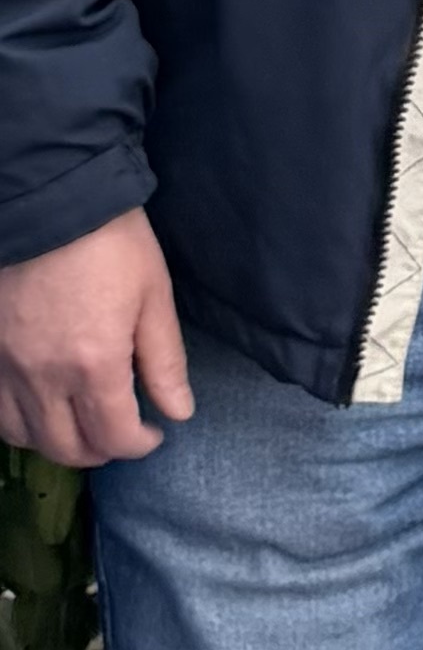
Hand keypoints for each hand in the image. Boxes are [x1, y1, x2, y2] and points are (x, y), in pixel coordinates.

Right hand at [0, 211, 193, 463]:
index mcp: (93, 365)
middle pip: (68, 448)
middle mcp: (43, 377)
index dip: (141, 445)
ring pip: (25, 437)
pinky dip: (19, 423)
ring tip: (81, 425)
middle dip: (102, 451)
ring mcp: (5, 367)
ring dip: (58, 442)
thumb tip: (178, 413)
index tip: (154, 432)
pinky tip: (40, 408)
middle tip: (121, 433)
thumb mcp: (154, 295)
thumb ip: (164, 362)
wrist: (47, 198)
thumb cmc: (110, 241)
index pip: (115, 437)